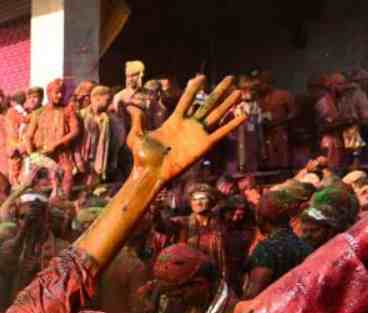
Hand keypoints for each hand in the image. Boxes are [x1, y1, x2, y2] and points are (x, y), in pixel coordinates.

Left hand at [126, 75, 245, 185]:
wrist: (150, 174)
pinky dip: (232, 125)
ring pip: (217, 115)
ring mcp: (197, 135)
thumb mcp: (136, 136)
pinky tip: (243, 116)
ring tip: (239, 92)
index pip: (186, 101)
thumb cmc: (142, 158)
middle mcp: (188, 126)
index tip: (201, 77)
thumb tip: (130, 106)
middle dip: (219, 92)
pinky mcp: (204, 146)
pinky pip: (221, 133)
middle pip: (207, 104)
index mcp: (173, 121)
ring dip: (228, 104)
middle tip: (230, 79)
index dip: (193, 89)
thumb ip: (137, 120)